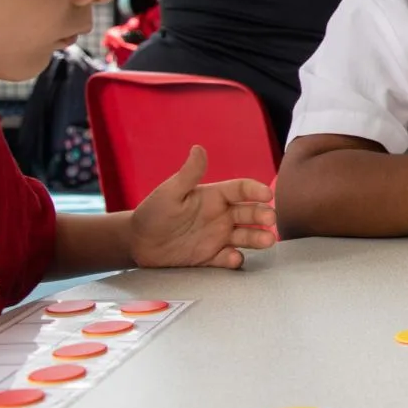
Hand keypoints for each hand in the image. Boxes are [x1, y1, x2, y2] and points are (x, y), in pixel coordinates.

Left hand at [128, 147, 277, 269]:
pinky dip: (234, 259)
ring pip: (246, 236)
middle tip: (270, 220)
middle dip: (263, 215)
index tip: (267, 194)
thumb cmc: (153, 213)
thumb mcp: (169, 192)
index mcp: (214, 197)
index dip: (255, 190)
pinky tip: (234, 258)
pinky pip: (227, 258)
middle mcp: (221, 216)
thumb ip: (189, 174)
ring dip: (258, 238)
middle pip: (250, 213)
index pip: (241, 189)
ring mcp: (218, 236)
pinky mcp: (211, 256)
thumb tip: (199, 148)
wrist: (137, 242)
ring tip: (268, 241)